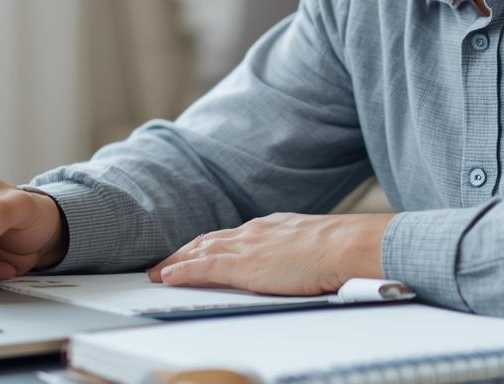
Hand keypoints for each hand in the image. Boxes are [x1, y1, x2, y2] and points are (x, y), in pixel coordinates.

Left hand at [147, 213, 392, 294]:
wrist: (344, 246)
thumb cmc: (340, 248)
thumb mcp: (314, 243)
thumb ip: (300, 249)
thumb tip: (304, 258)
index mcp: (270, 227)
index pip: (231, 235)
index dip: (210, 244)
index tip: (197, 250)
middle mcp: (253, 232)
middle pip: (209, 240)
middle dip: (186, 251)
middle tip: (167, 262)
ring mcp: (245, 247)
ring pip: (200, 251)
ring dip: (176, 261)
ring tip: (159, 271)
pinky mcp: (242, 266)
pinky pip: (202, 267)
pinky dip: (182, 271)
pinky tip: (167, 277)